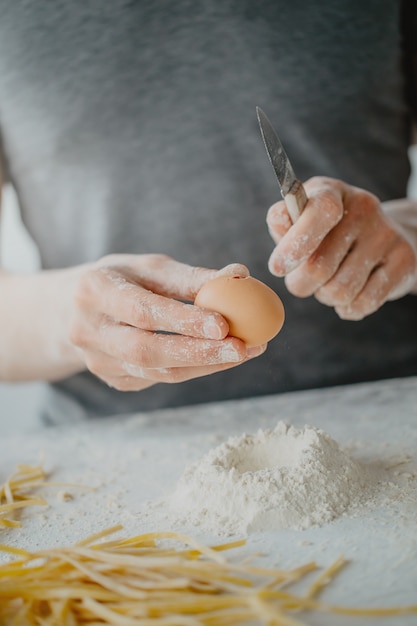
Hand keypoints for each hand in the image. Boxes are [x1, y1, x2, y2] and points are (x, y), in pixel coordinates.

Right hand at [69, 254, 265, 390]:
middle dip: (199, 353)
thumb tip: (240, 275)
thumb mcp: (148, 268)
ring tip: (244, 352)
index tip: (224, 325)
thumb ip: (190, 276)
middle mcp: (88, 330)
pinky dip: (193, 369)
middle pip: (146, 350)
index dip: (183, 320)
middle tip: (242, 349)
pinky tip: (218, 357)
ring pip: (157, 372)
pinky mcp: (112, 379)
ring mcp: (96, 361)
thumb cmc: (121, 281)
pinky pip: (158, 379)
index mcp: (93, 291)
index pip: (142, 310)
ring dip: (204, 365)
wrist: (73, 311)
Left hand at [267, 177, 416, 319]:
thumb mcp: (301, 220)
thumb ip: (283, 221)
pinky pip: (364, 302)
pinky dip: (348, 308)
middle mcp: (363, 207)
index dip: (295, 243)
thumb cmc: (326, 232)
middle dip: (301, 284)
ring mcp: (387, 234)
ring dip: (326, 297)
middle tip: (303, 281)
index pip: (319, 212)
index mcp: (332, 191)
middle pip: (319, 266)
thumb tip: (279, 220)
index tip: (277, 268)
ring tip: (329, 284)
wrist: (381, 238)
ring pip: (340, 290)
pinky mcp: (404, 261)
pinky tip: (349, 297)